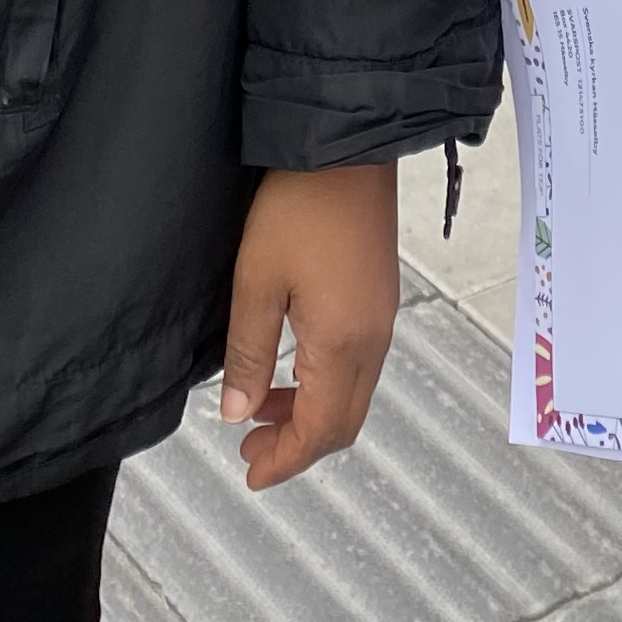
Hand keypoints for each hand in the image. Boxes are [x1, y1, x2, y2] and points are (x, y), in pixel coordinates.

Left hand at [217, 162, 398, 492]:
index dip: (286, 460)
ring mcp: (382, 317)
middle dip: (299, 444)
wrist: (348, 147)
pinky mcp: (380, 295)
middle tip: (251, 447)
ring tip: (262, 407)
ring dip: (311, 412)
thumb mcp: (256, 281)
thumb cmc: (299, 207)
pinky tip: (293, 365)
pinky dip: (325, 382)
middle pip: (343, 421)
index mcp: (343, 344)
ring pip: (353, 393)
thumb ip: (249, 353)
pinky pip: (360, 363)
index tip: (251, 473)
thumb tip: (238, 412)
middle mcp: (373, 340)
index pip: (320, 430)